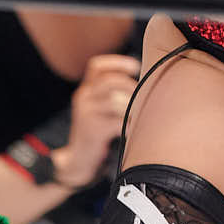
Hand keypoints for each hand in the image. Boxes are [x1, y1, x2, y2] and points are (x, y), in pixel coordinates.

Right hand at [52, 53, 140, 188]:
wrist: (78, 160)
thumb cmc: (97, 132)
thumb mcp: (99, 109)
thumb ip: (113, 95)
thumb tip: (145, 83)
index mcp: (86, 89)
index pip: (97, 66)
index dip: (118, 63)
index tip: (136, 67)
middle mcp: (83, 97)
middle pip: (110, 81)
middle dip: (131, 87)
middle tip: (142, 97)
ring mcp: (86, 113)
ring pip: (115, 102)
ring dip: (132, 109)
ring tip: (139, 117)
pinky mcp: (92, 130)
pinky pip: (117, 122)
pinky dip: (129, 126)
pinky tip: (133, 131)